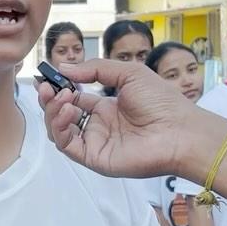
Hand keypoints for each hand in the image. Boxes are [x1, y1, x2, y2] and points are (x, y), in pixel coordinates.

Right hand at [37, 60, 192, 178]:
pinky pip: (67, 145)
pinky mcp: (95, 158)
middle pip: (61, 115)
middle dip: (50, 100)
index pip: (73, 99)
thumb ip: (95, 69)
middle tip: (46, 86)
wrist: (180, 130)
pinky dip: (60, 128)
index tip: (47, 77)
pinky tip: (68, 111)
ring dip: (53, 112)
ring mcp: (96, 143)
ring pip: (59, 131)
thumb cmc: (162, 101)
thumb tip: (64, 68)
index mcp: (106, 108)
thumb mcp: (128, 73)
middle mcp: (98, 126)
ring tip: (62, 97)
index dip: (58, 89)